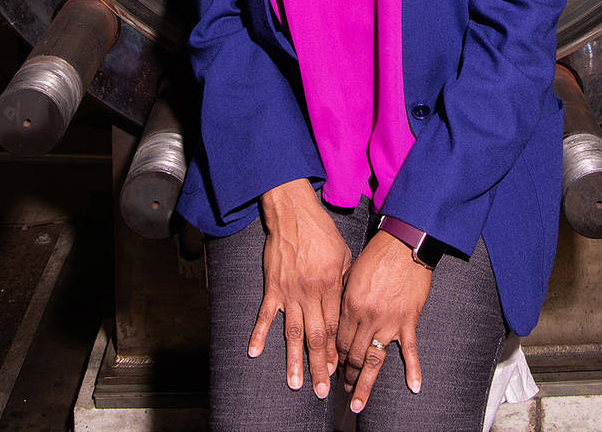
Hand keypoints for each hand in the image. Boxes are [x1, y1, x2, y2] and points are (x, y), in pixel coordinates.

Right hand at [250, 179, 352, 398]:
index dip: (335, 350)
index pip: (333, 326)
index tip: (337, 368)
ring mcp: (289, 291)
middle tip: (322, 389)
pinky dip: (259, 334)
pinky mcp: (273, 286)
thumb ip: (345, 282)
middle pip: (316, 336)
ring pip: (292, 333)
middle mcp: (310, 293)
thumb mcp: (343, 254)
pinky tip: (254, 353)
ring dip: (294, 360)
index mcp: (330, 285)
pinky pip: (265, 314)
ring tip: (294, 384)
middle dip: (319, 365)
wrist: (294, 213)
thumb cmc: (322, 232)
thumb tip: (347, 307)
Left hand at [337, 231, 432, 413]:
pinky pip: (410, 350)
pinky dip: (413, 369)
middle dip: (346, 374)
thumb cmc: (376, 255)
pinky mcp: (409, 320)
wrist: (404, 244)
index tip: (333, 365)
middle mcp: (368, 317)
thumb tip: (336, 318)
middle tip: (343, 388)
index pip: (338, 339)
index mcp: (350, 304)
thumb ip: (343, 297)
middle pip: (353, 354)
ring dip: (364, 383)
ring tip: (357, 402)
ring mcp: (389, 321)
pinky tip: (414, 387)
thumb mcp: (351, 273)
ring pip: (373, 360)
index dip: (334, 355)